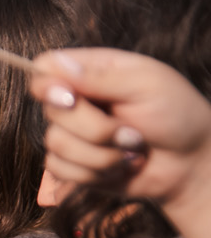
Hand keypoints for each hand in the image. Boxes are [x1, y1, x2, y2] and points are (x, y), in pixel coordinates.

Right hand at [30, 48, 210, 205]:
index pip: (46, 68)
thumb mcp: (145, 85)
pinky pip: (60, 169)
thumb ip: (99, 77)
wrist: (191, 162)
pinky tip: (120, 167)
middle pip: (50, 111)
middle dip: (94, 128)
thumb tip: (57, 65)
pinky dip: (95, 172)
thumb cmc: (177, 115)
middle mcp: (78, 101)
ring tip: (132, 149)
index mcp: (93, 72)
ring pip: (56, 144)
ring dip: (101, 154)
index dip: (47, 83)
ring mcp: (73, 134)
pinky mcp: (73, 164)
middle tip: (130, 130)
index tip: (70, 97)